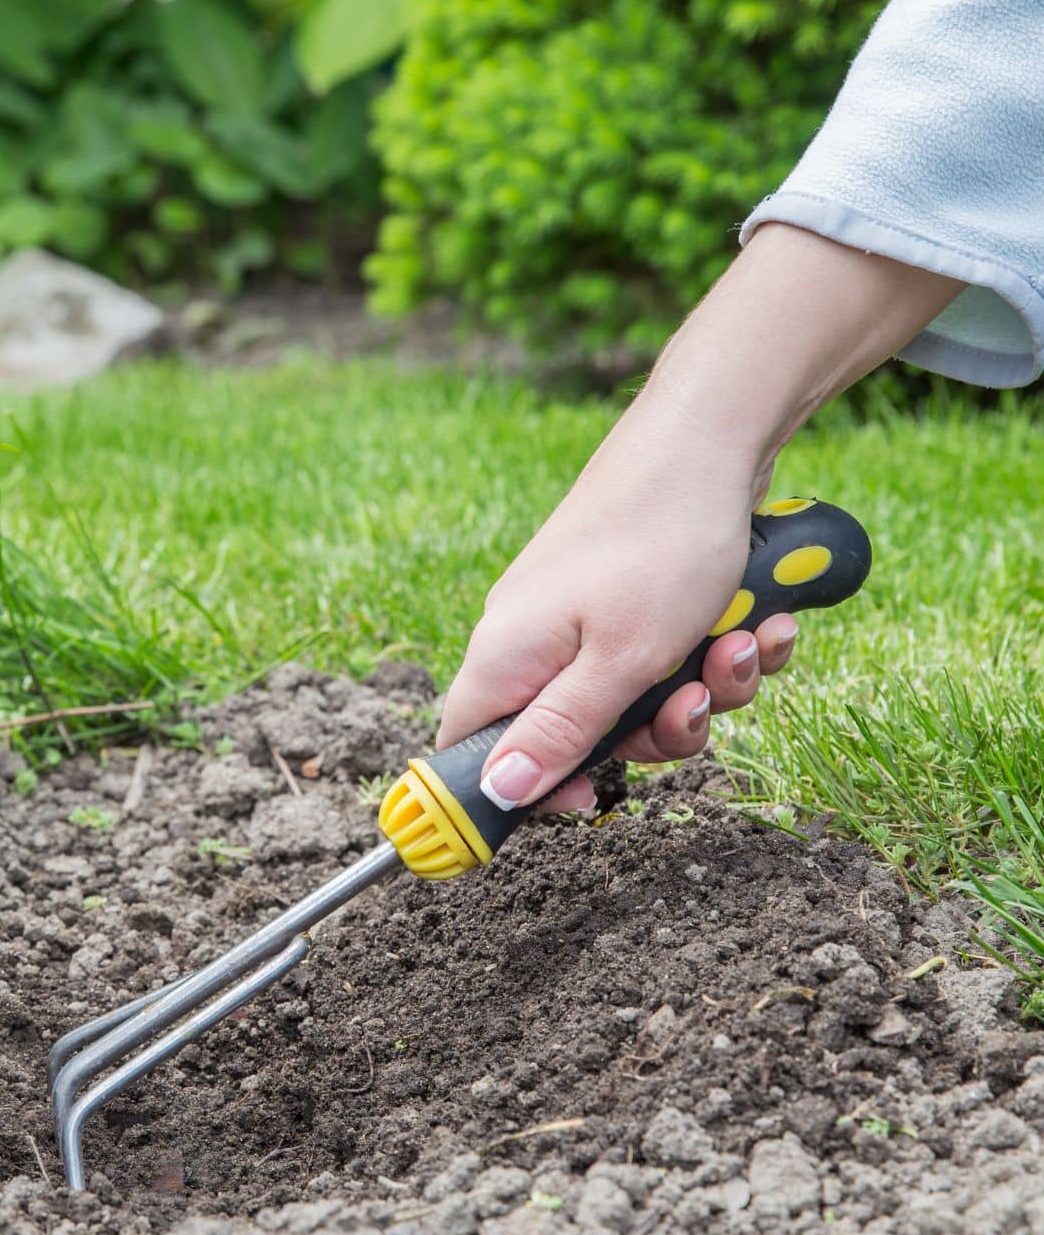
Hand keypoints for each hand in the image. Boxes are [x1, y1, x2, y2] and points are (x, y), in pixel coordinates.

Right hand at [437, 222, 960, 814]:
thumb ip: (558, 732)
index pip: (473, 748)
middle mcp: (536, 639)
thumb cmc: (659, 543)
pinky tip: (761, 619)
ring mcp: (585, 616)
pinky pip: (670, 657)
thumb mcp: (619, 660)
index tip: (591, 798)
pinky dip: (719, 648)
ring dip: (705, 688)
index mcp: (507, 655)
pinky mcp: (632, 599)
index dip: (523, 789)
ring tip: (744, 642)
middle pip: (576, 735)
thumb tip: (498, 791)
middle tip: (694, 704)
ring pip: (639, 699)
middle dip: (655, 733)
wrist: (714, 435)